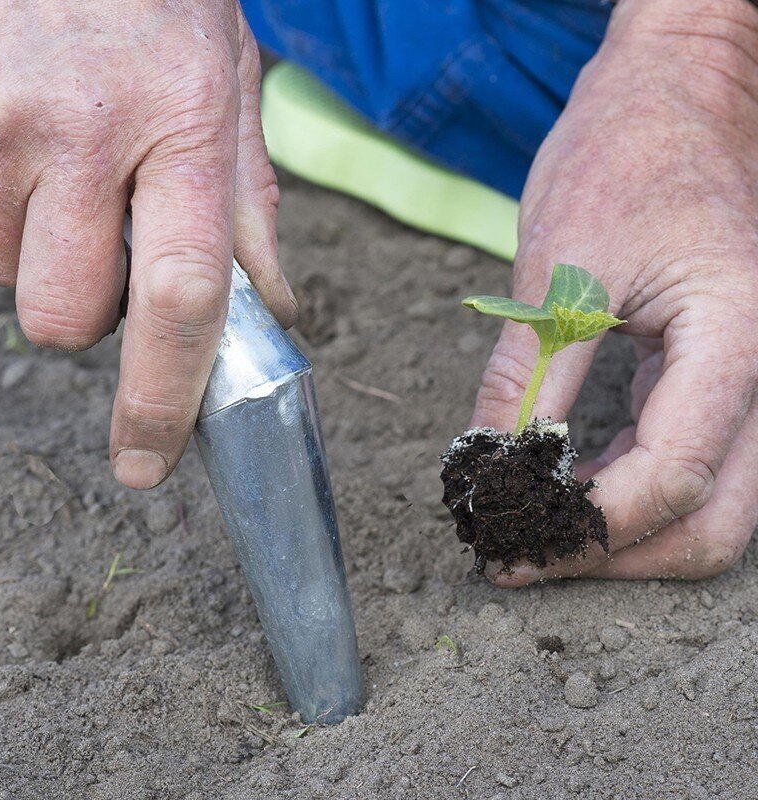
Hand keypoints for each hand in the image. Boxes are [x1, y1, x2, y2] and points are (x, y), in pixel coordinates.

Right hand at [0, 1, 296, 488]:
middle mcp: (85, 138)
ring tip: (76, 179)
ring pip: (11, 276)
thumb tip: (272, 308)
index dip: (161, 397)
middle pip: (67, 319)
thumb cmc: (168, 4)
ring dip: (48, 257)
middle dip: (93, 314)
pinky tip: (37, 155)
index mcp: (184, 137)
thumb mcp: (233, 93)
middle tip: (115, 250)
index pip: (179, 301)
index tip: (147, 462)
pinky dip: (7, 215)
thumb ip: (251, 210)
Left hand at [472, 0, 757, 582]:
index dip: (593, 522)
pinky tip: (566, 493)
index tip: (514, 534)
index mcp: (736, 333)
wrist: (669, 105)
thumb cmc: (622, 160)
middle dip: (614, 554)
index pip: (676, 473)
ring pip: (711, 509)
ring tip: (533, 534)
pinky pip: (690, 469)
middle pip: (713, 520)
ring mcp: (750, 382)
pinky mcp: (719, 381)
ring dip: (623, 539)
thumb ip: (529, 379)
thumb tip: (491, 468)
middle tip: (524, 557)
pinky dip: (628, 498)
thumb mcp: (560, 272)